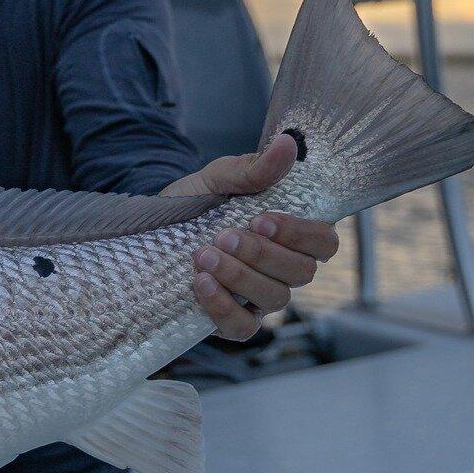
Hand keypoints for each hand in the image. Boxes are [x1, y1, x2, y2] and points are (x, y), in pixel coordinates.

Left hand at [161, 133, 339, 339]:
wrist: (149, 227)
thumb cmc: (195, 201)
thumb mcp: (218, 178)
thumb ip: (253, 168)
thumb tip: (288, 144)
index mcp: (288, 232)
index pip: (324, 242)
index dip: (300, 234)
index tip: (261, 219)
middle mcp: (281, 269)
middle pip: (301, 273)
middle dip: (261, 254)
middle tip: (223, 236)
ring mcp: (258, 297)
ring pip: (275, 299)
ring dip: (239, 276)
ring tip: (203, 255)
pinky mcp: (230, 320)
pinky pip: (243, 328)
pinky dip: (224, 308)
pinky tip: (201, 284)